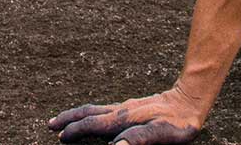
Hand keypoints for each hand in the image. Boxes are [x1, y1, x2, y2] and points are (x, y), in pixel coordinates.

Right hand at [48, 88, 205, 142]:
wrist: (190, 100)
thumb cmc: (177, 123)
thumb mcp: (160, 134)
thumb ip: (137, 140)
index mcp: (122, 119)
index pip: (91, 124)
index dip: (74, 131)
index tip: (59, 137)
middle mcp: (120, 111)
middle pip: (87, 113)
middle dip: (68, 119)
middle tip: (50, 125)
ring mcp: (125, 108)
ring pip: (94, 109)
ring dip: (77, 114)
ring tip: (65, 119)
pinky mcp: (132, 108)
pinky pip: (104, 110)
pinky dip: (91, 114)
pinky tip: (95, 118)